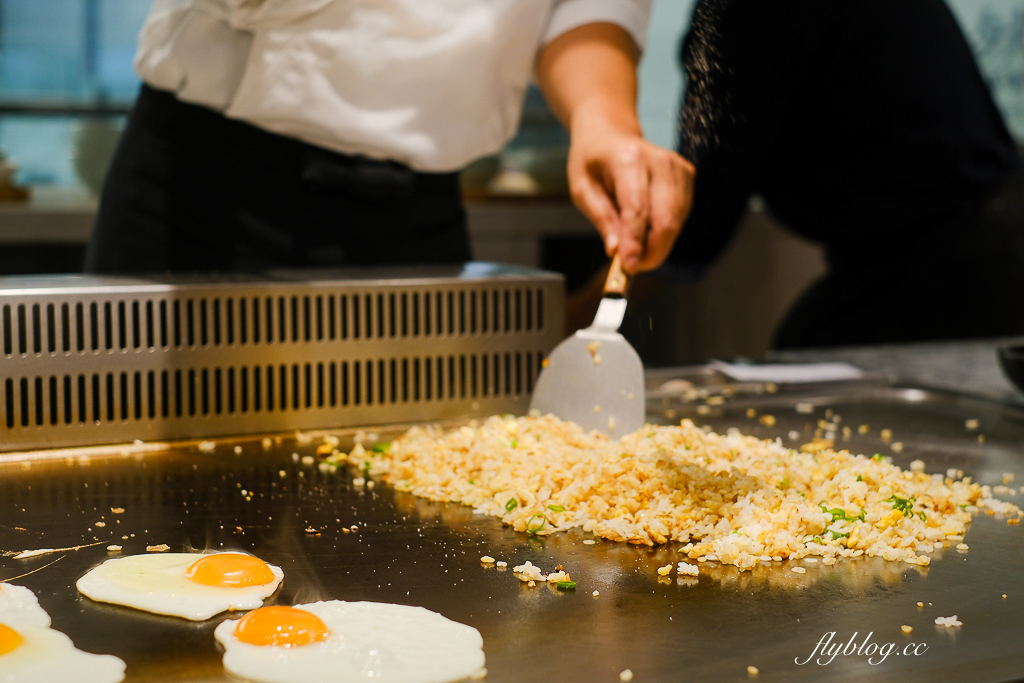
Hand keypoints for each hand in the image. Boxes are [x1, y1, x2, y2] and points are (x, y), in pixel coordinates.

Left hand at [535, 22, 695, 273]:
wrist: (610, 133)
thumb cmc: (592, 160)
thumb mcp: (582, 189)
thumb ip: (601, 219)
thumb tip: (616, 251)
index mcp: (629, 160)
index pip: (637, 209)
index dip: (634, 243)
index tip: (629, 268)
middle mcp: (660, 161)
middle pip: (666, 220)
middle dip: (651, 252)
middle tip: (631, 268)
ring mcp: (678, 167)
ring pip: (676, 222)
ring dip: (657, 244)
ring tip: (633, 246)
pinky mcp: (687, 176)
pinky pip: (680, 216)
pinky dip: (664, 231)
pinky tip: (645, 227)